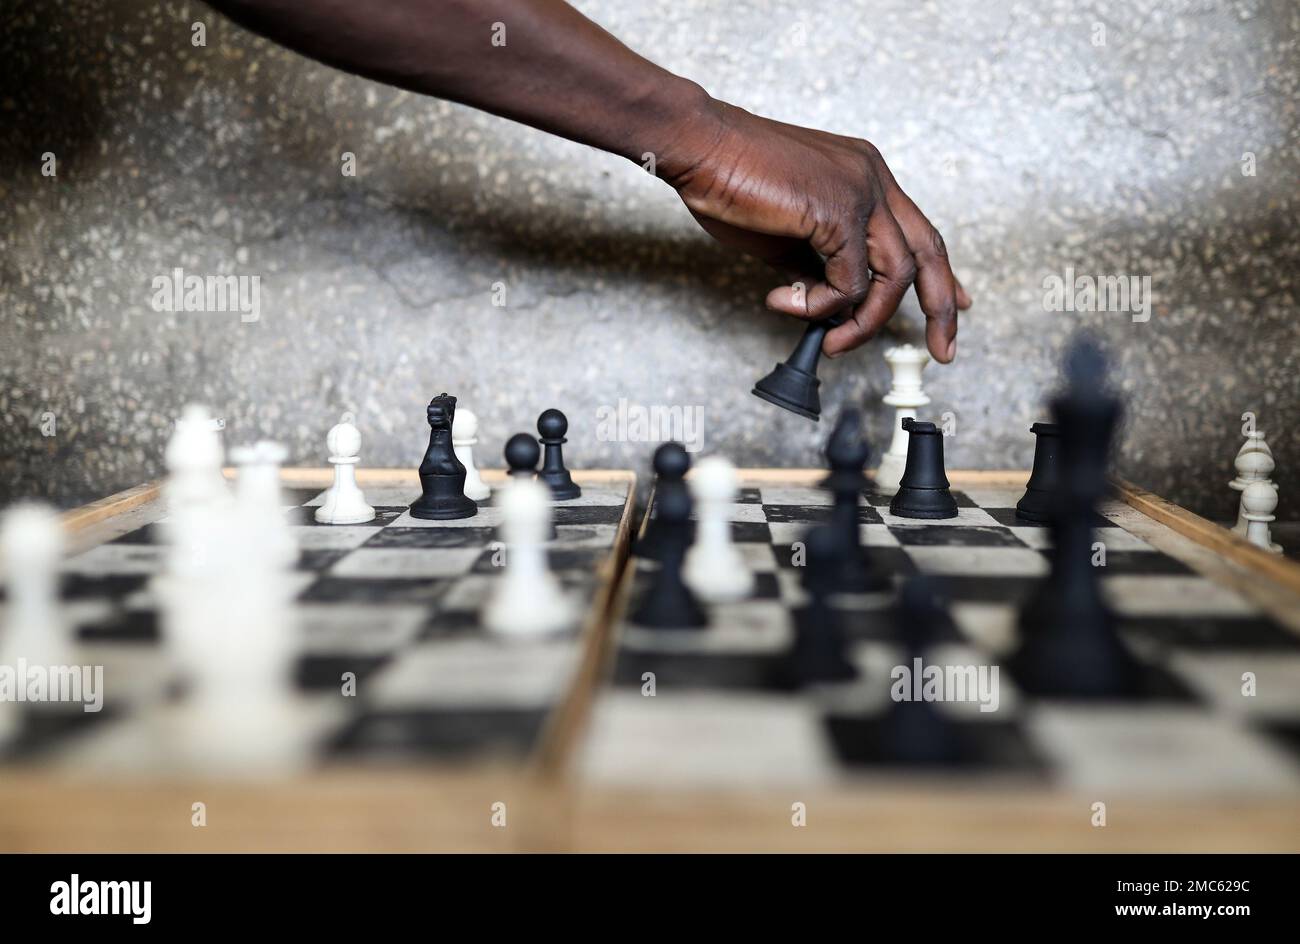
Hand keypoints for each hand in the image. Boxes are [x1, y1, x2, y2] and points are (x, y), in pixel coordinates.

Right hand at [661, 97, 971, 361]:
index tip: (955, 305)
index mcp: (865, 175)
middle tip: (942, 351)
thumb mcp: (785, 235)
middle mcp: (873, 179)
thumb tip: (826, 305)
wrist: (700, 147)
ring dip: (865, 321)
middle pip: (929, 251)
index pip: (918, 231)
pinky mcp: (839, 210)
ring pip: (896, 275)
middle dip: (941, 308)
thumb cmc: (729, 181)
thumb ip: (815, 265)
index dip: (941, 274)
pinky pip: (851, 281)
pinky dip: (822, 306)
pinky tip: (786, 303)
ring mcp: (861, 191)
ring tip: (832, 341)